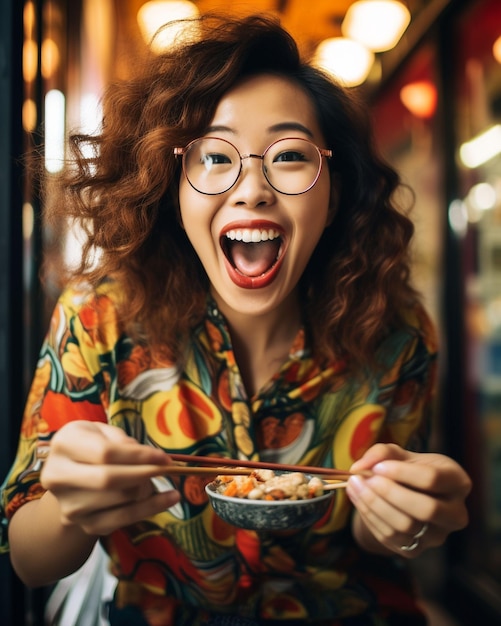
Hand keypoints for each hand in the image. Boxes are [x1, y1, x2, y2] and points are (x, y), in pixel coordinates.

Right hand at [41, 421, 180, 535]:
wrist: (70, 476)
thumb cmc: (92, 444)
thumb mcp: (103, 431)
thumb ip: (122, 440)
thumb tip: (150, 458)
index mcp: (64, 445)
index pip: (105, 453)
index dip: (138, 455)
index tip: (163, 456)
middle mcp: (58, 477)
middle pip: (109, 480)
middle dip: (144, 474)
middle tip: (167, 468)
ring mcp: (69, 505)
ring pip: (119, 500)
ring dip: (147, 489)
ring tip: (157, 479)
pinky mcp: (83, 524)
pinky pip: (122, 519)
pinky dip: (150, 509)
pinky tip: (169, 498)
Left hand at [346, 443, 471, 557]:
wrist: (402, 493)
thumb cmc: (404, 468)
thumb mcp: (397, 454)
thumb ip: (380, 454)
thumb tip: (359, 468)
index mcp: (457, 481)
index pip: (433, 479)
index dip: (402, 473)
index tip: (378, 467)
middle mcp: (455, 513)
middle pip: (427, 509)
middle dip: (391, 493)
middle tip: (367, 479)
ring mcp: (438, 535)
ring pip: (406, 526)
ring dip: (374, 505)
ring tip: (355, 486)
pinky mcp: (417, 549)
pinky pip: (392, 538)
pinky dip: (370, 518)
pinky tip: (359, 500)